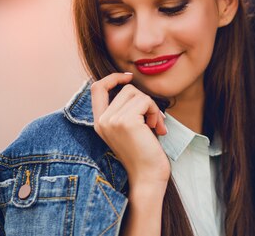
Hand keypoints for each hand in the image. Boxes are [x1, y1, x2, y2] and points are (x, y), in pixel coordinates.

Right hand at [91, 73, 169, 191]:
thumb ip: (124, 109)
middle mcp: (102, 120)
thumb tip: (131, 83)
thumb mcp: (128, 128)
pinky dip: (155, 112)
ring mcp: (111, 120)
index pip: (96, 88)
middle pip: (125, 89)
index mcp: (99, 122)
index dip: (112, 77)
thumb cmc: (144, 153)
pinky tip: (157, 128)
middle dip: (144, 100)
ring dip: (151, 107)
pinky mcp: (125, 121)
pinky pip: (145, 101)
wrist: (147, 177)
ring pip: (136, 93)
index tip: (129, 77)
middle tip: (153, 120)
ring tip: (155, 125)